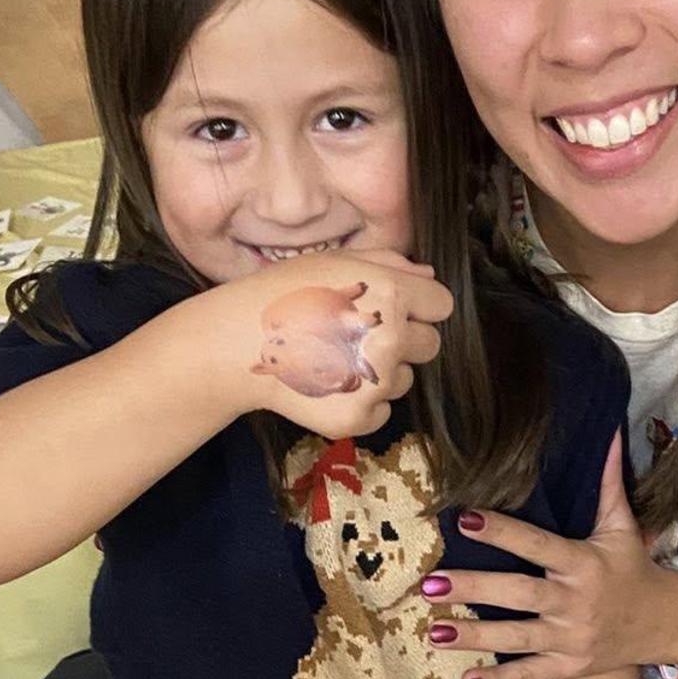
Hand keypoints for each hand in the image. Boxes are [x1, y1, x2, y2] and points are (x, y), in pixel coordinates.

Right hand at [178, 249, 451, 439]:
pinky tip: (329, 382)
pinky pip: (383, 410)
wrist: (236, 343)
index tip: (395, 306)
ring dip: (383, 371)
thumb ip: (388, 263)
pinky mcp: (358, 417)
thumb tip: (428, 276)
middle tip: (359, 332)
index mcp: (390, 295)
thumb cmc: (283, 292)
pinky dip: (363, 401)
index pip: (441, 304)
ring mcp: (375, 384)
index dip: (419, 304)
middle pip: (431, 344)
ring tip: (336, 357)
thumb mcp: (334, 261)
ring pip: (405, 378)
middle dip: (405, 338)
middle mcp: (390, 340)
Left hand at [424, 432, 677, 678]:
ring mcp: (570, 639)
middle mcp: (574, 602)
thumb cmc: (633, 569)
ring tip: (433, 631)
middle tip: (431, 584)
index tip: (465, 519)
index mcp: (583, 563)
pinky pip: (530, 674)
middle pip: (518, 594)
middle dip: (474, 590)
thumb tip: (610, 435)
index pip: (536, 544)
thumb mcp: (622, 527)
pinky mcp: (568, 666)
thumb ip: (608, 484)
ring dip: (474, 637)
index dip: (502, 532)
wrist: (665, 624)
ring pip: (517, 638)